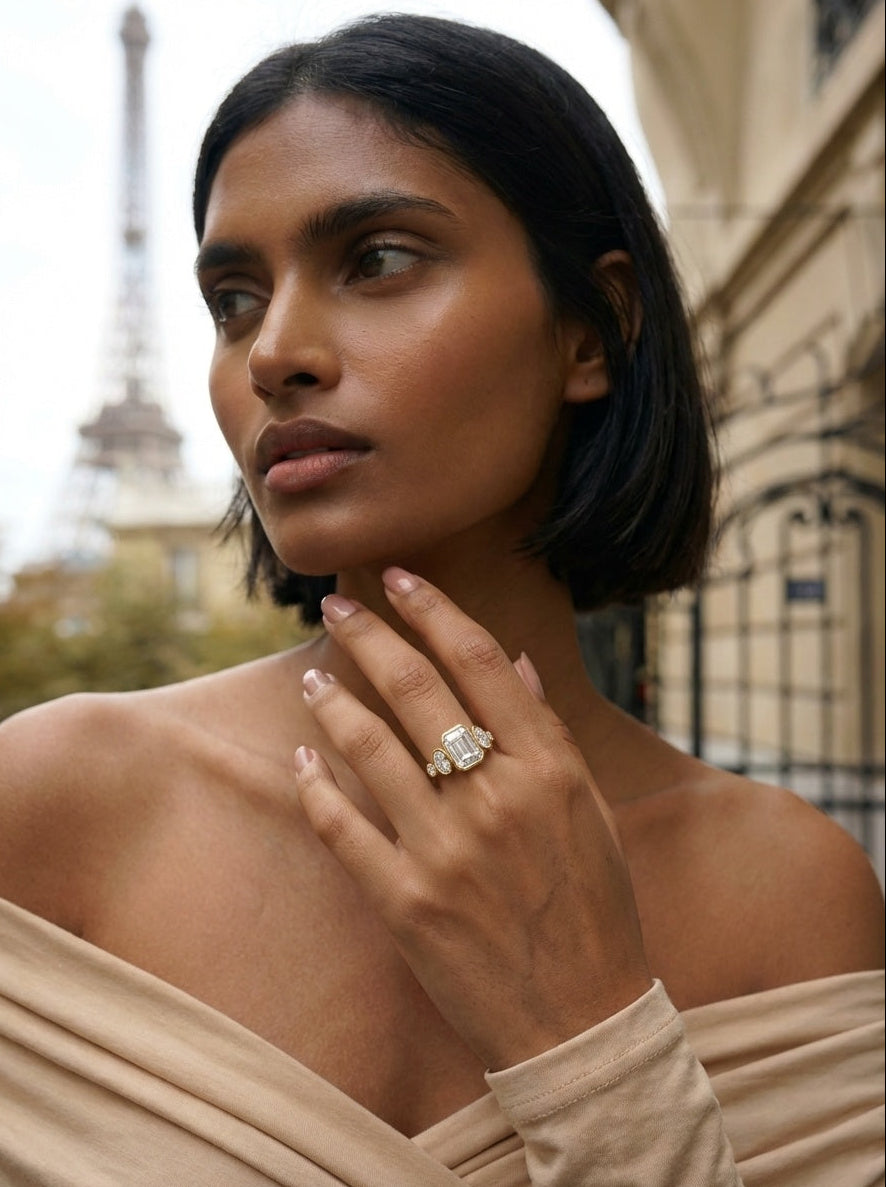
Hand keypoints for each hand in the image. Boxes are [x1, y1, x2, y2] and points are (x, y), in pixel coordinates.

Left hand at [294, 567, 651, 1069]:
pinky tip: (302, 761)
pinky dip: (317, 788)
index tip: (399, 576)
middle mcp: (496, 799)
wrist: (580, 1023)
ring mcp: (446, 851)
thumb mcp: (589, 812)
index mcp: (548, 769)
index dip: (432, 608)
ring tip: (313, 676)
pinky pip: (344, 828)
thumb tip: (514, 663)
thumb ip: (547, 734)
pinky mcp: (405, 902)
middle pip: (417, 690)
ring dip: (333, 702)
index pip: (479, 661)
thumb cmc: (594, 910)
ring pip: (370, 748)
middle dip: (368, 636)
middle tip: (335, 606)